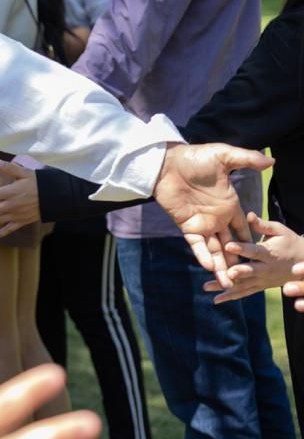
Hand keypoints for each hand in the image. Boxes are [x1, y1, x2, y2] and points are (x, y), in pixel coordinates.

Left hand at [153, 142, 270, 286]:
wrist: (167, 162)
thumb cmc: (195, 158)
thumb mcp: (224, 156)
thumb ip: (247, 159)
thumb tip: (271, 161)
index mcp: (230, 206)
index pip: (244, 229)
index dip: (251, 243)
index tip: (262, 259)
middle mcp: (218, 219)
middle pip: (231, 245)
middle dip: (238, 261)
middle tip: (247, 279)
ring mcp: (202, 224)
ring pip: (215, 249)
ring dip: (221, 265)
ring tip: (229, 283)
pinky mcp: (186, 226)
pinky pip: (197, 244)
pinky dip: (203, 255)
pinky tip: (210, 267)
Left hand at [201, 212, 303, 303]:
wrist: (303, 264)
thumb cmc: (289, 242)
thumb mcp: (279, 231)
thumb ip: (263, 225)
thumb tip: (249, 215)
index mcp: (270, 253)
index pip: (255, 251)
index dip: (242, 248)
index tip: (229, 245)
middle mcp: (266, 268)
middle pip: (250, 271)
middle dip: (238, 272)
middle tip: (226, 272)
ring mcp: (264, 280)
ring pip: (244, 284)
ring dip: (226, 287)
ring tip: (206, 287)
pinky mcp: (261, 286)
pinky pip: (246, 292)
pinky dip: (231, 296)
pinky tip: (216, 299)